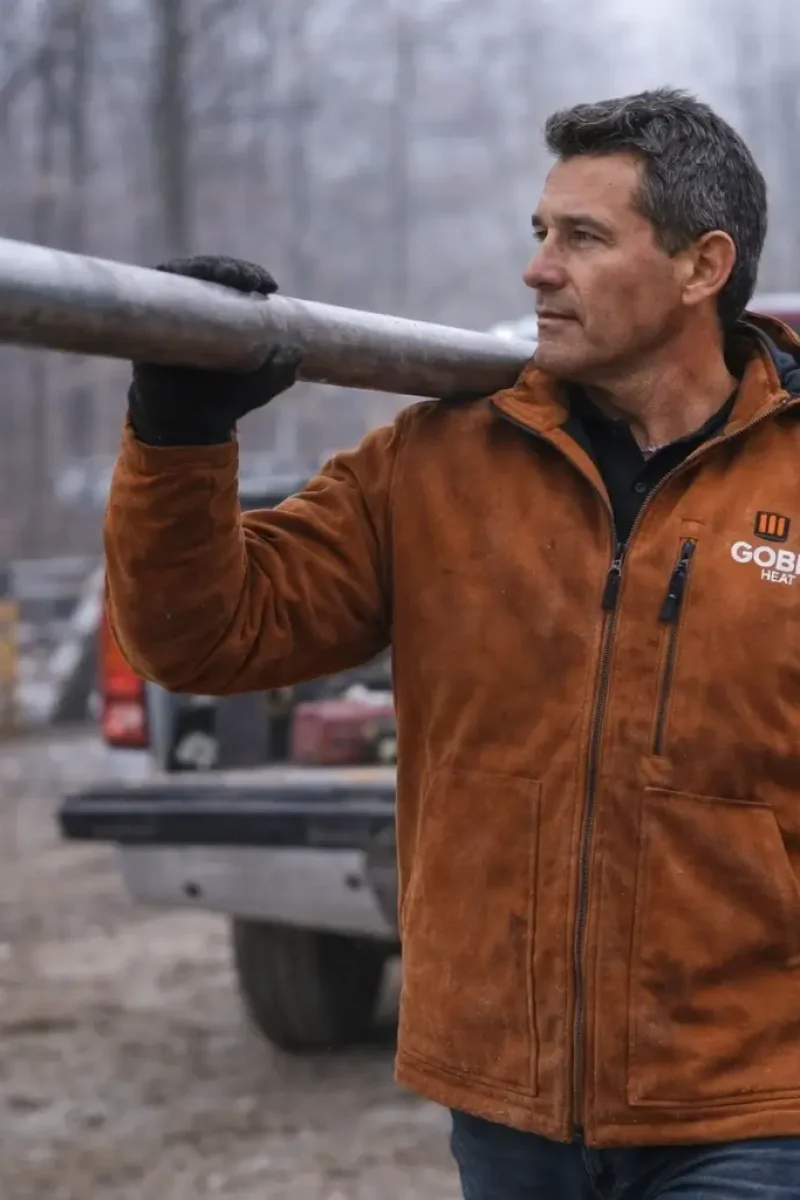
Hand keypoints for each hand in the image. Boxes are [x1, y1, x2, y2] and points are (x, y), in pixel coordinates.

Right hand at [127, 255, 303, 445]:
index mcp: (223, 312)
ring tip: (233, 278)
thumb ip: (280, 371)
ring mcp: (168, 307)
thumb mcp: (260, 385)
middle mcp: (195, 304)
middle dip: (234, 269)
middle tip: (255, 281)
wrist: (186, 422)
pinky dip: (169, 277)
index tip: (270, 286)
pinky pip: (153, 289)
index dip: (251, 275)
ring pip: (185, 272)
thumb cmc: (224, 398)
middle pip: (212, 271)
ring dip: (207, 267)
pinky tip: (186, 274)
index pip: (236, 282)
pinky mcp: (145, 316)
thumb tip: (295, 351)